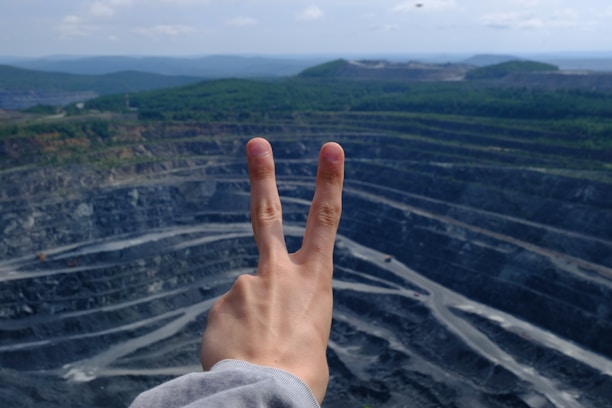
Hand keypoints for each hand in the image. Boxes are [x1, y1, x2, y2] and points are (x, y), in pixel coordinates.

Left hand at [200, 137, 343, 402]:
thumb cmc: (300, 375)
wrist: (265, 395)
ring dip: (249, 322)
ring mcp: (245, 286)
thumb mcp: (312, 338)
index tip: (330, 148)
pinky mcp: (220, 305)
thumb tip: (269, 316)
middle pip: (268, 214)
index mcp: (315, 281)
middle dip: (264, 176)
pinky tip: (238, 355)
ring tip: (256, 353)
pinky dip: (231, 336)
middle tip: (257, 144)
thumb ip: (292, 314)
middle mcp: (279, 274)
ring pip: (246, 297)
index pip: (327, 221)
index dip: (329, 182)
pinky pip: (226, 318)